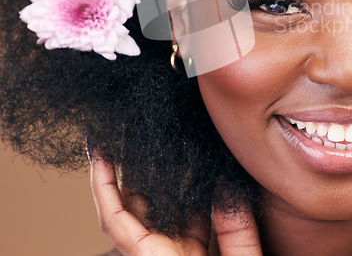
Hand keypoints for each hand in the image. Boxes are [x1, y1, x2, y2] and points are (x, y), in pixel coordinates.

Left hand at [90, 158, 262, 255]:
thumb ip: (235, 233)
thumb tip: (227, 186)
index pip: (117, 220)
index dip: (103, 183)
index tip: (97, 150)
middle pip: (132, 210)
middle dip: (132, 172)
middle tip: (136, 136)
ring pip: (157, 213)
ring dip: (161, 182)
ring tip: (165, 149)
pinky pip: (182, 222)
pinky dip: (189, 199)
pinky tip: (198, 179)